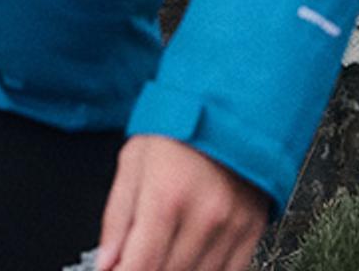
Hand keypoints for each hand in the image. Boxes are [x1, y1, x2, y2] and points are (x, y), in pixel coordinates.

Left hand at [96, 134, 267, 270]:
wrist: (232, 104)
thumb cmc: (180, 128)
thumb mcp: (134, 163)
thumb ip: (116, 219)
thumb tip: (105, 262)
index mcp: (168, 196)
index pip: (140, 266)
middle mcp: (205, 215)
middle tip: (135, 259)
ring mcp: (233, 225)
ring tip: (162, 255)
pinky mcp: (253, 229)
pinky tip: (190, 261)